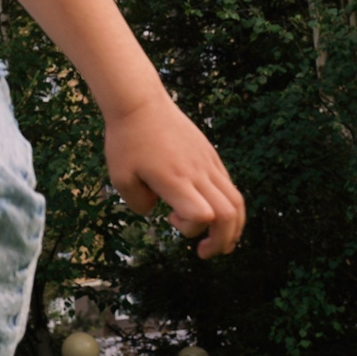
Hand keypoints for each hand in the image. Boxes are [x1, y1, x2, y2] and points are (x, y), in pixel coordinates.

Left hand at [103, 95, 245, 257]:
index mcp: (174, 180)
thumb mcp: (120, 177)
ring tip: (221, 242)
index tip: (170, 219)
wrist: (140, 102)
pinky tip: (213, 212)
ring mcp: (208, 163)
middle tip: (204, 253)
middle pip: (229, 214)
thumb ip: (138, 203)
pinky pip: (229, 186)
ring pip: (237, 201)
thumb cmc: (126, 140)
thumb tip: (156, 211)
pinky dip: (228, 207)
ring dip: (233, 228)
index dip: (192, 229)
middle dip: (221, 241)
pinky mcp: (211, 155)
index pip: (203, 215)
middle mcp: (197, 173)